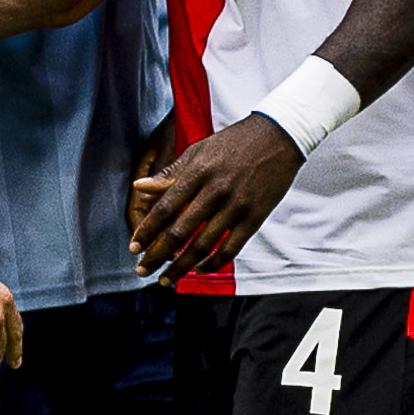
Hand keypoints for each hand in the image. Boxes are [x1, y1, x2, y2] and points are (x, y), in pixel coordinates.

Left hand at [129, 115, 304, 278]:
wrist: (279, 135)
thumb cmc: (235, 142)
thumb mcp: (199, 150)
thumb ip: (170, 173)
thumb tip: (139, 187)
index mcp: (197, 171)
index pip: (165, 208)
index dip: (147, 231)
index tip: (134, 248)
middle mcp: (215, 190)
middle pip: (179, 232)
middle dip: (157, 255)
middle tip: (142, 270)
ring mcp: (236, 205)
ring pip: (203, 245)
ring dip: (181, 266)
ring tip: (166, 279)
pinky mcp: (255, 216)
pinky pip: (231, 248)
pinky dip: (213, 263)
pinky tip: (198, 269)